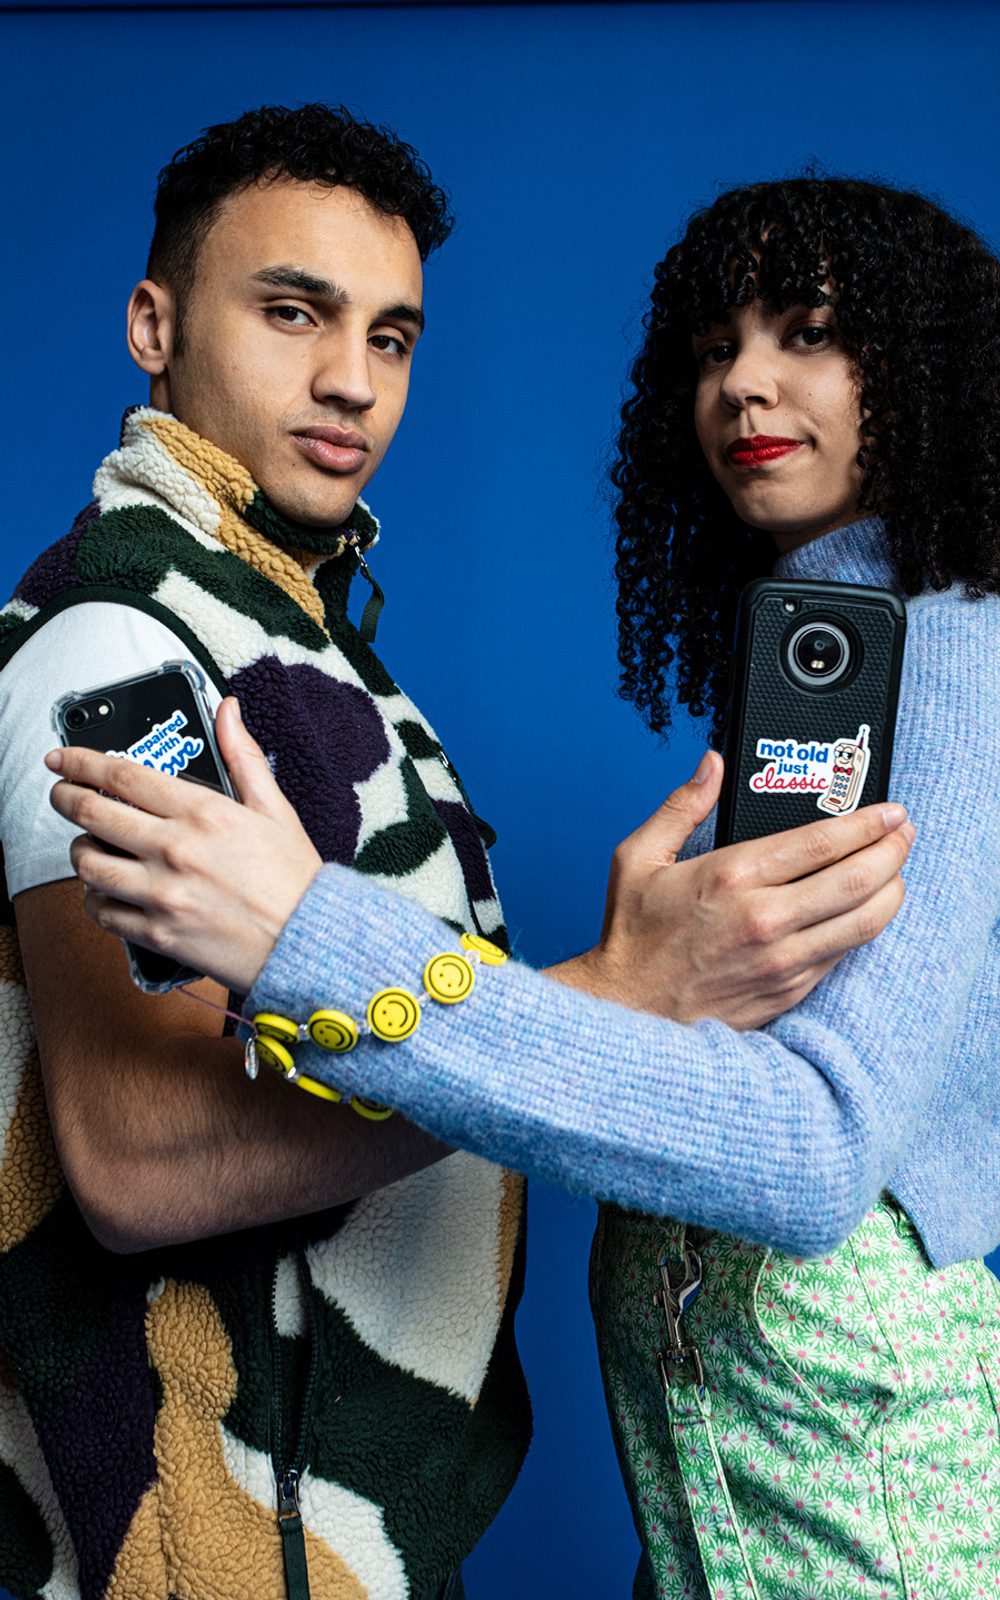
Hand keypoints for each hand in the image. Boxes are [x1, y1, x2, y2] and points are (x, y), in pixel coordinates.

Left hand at [46, 698, 321, 993]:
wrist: (309, 942)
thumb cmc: (295, 879)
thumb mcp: (275, 808)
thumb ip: (243, 756)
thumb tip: (227, 710)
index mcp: (202, 812)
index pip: (123, 775)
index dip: (81, 761)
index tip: (61, 757)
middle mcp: (175, 849)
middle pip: (92, 813)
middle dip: (65, 798)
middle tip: (60, 794)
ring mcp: (162, 894)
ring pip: (88, 864)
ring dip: (80, 851)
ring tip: (89, 846)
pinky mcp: (158, 933)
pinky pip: (102, 913)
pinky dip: (95, 900)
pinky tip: (106, 892)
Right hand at [547, 750, 913, 1029]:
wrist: (625, 1011)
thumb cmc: (631, 937)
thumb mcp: (638, 857)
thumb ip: (681, 805)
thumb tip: (712, 764)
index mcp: (731, 877)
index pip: (823, 841)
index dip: (868, 821)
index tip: (890, 810)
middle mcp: (764, 919)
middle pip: (859, 878)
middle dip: (894, 849)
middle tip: (904, 833)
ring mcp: (782, 959)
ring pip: (865, 921)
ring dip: (893, 889)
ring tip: (898, 869)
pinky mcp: (789, 990)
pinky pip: (844, 953)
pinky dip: (865, 927)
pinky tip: (866, 910)